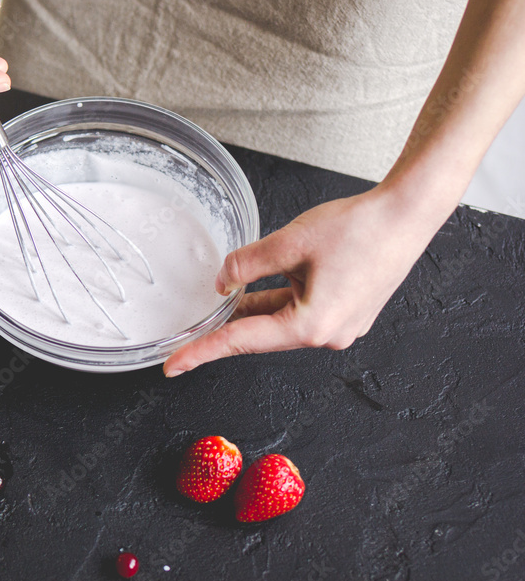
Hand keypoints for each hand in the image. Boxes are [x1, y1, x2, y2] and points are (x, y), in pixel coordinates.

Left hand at [163, 187, 442, 375]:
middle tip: (187, 335)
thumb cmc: (360, 228)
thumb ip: (247, 264)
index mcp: (311, 326)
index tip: (173, 365)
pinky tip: (255, 290)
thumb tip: (222, 281)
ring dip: (252, 311)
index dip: (202, 351)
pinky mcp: (346, 313)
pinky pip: (298, 313)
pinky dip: (275, 302)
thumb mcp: (290, 242)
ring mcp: (340, 327)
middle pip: (260, 335)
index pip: (241, 340)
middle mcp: (327, 335)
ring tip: (222, 299)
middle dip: (225, 328)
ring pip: (279, 322)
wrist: (407, 215)